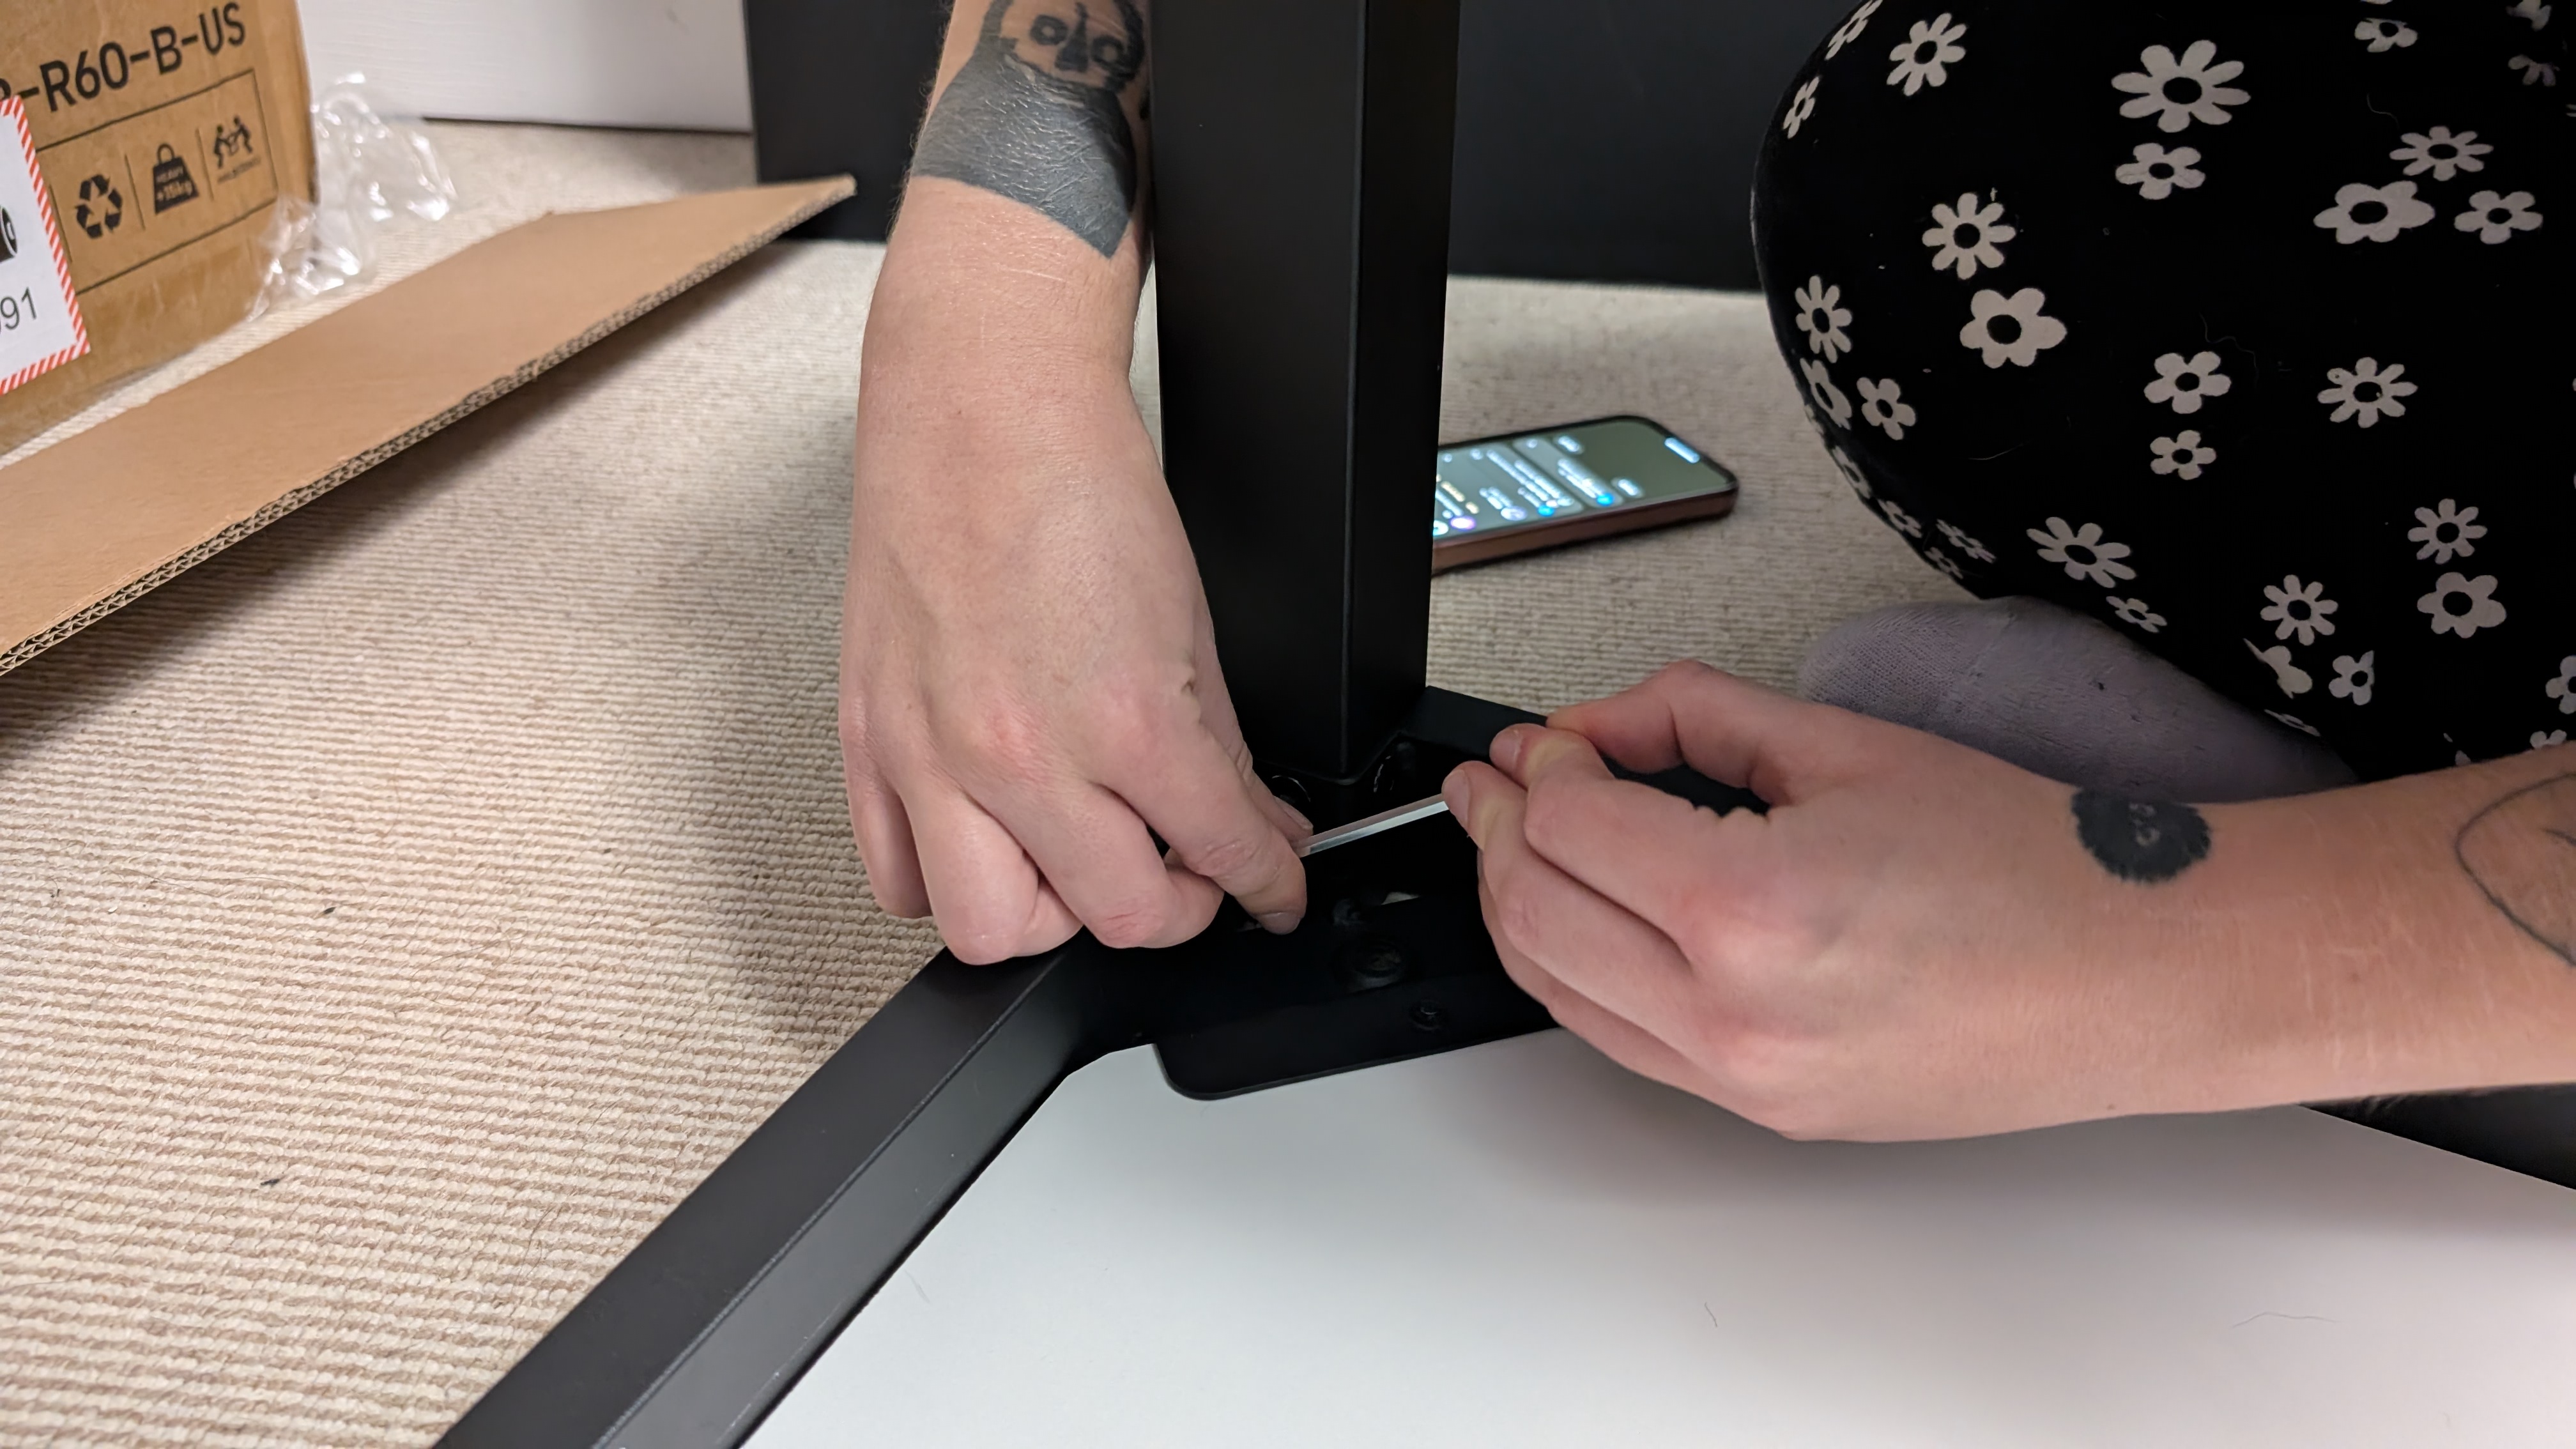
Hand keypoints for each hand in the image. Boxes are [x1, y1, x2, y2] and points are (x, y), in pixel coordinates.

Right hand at [841, 210, 1306, 962]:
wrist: (981, 409)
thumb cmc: (1079, 488)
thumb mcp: (1195, 624)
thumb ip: (1221, 744)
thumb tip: (1251, 820)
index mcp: (1125, 723)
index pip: (1220, 856)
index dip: (1268, 886)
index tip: (1275, 889)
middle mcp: (1020, 758)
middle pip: (1114, 919)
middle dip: (1174, 906)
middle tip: (1188, 872)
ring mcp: (932, 759)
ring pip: (993, 931)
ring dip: (1054, 916)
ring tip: (1081, 869)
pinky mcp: (870, 744)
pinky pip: (899, 880)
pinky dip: (948, 885)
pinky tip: (991, 845)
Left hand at [1442, 661, 2301, 1140]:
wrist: (2134, 975)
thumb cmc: (2024, 864)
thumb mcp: (1843, 744)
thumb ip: (1692, 717)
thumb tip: (1595, 725)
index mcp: (1750, 909)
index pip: (1569, 830)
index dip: (1542, 769)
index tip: (1553, 741)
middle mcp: (1731, 1013)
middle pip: (1533, 916)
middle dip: (1498, 836)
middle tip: (1500, 784)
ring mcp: (1742, 1079)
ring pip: (1557, 993)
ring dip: (1519, 907)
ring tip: (1520, 841)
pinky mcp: (1761, 1112)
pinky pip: (1620, 1042)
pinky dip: (1578, 973)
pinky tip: (1584, 917)